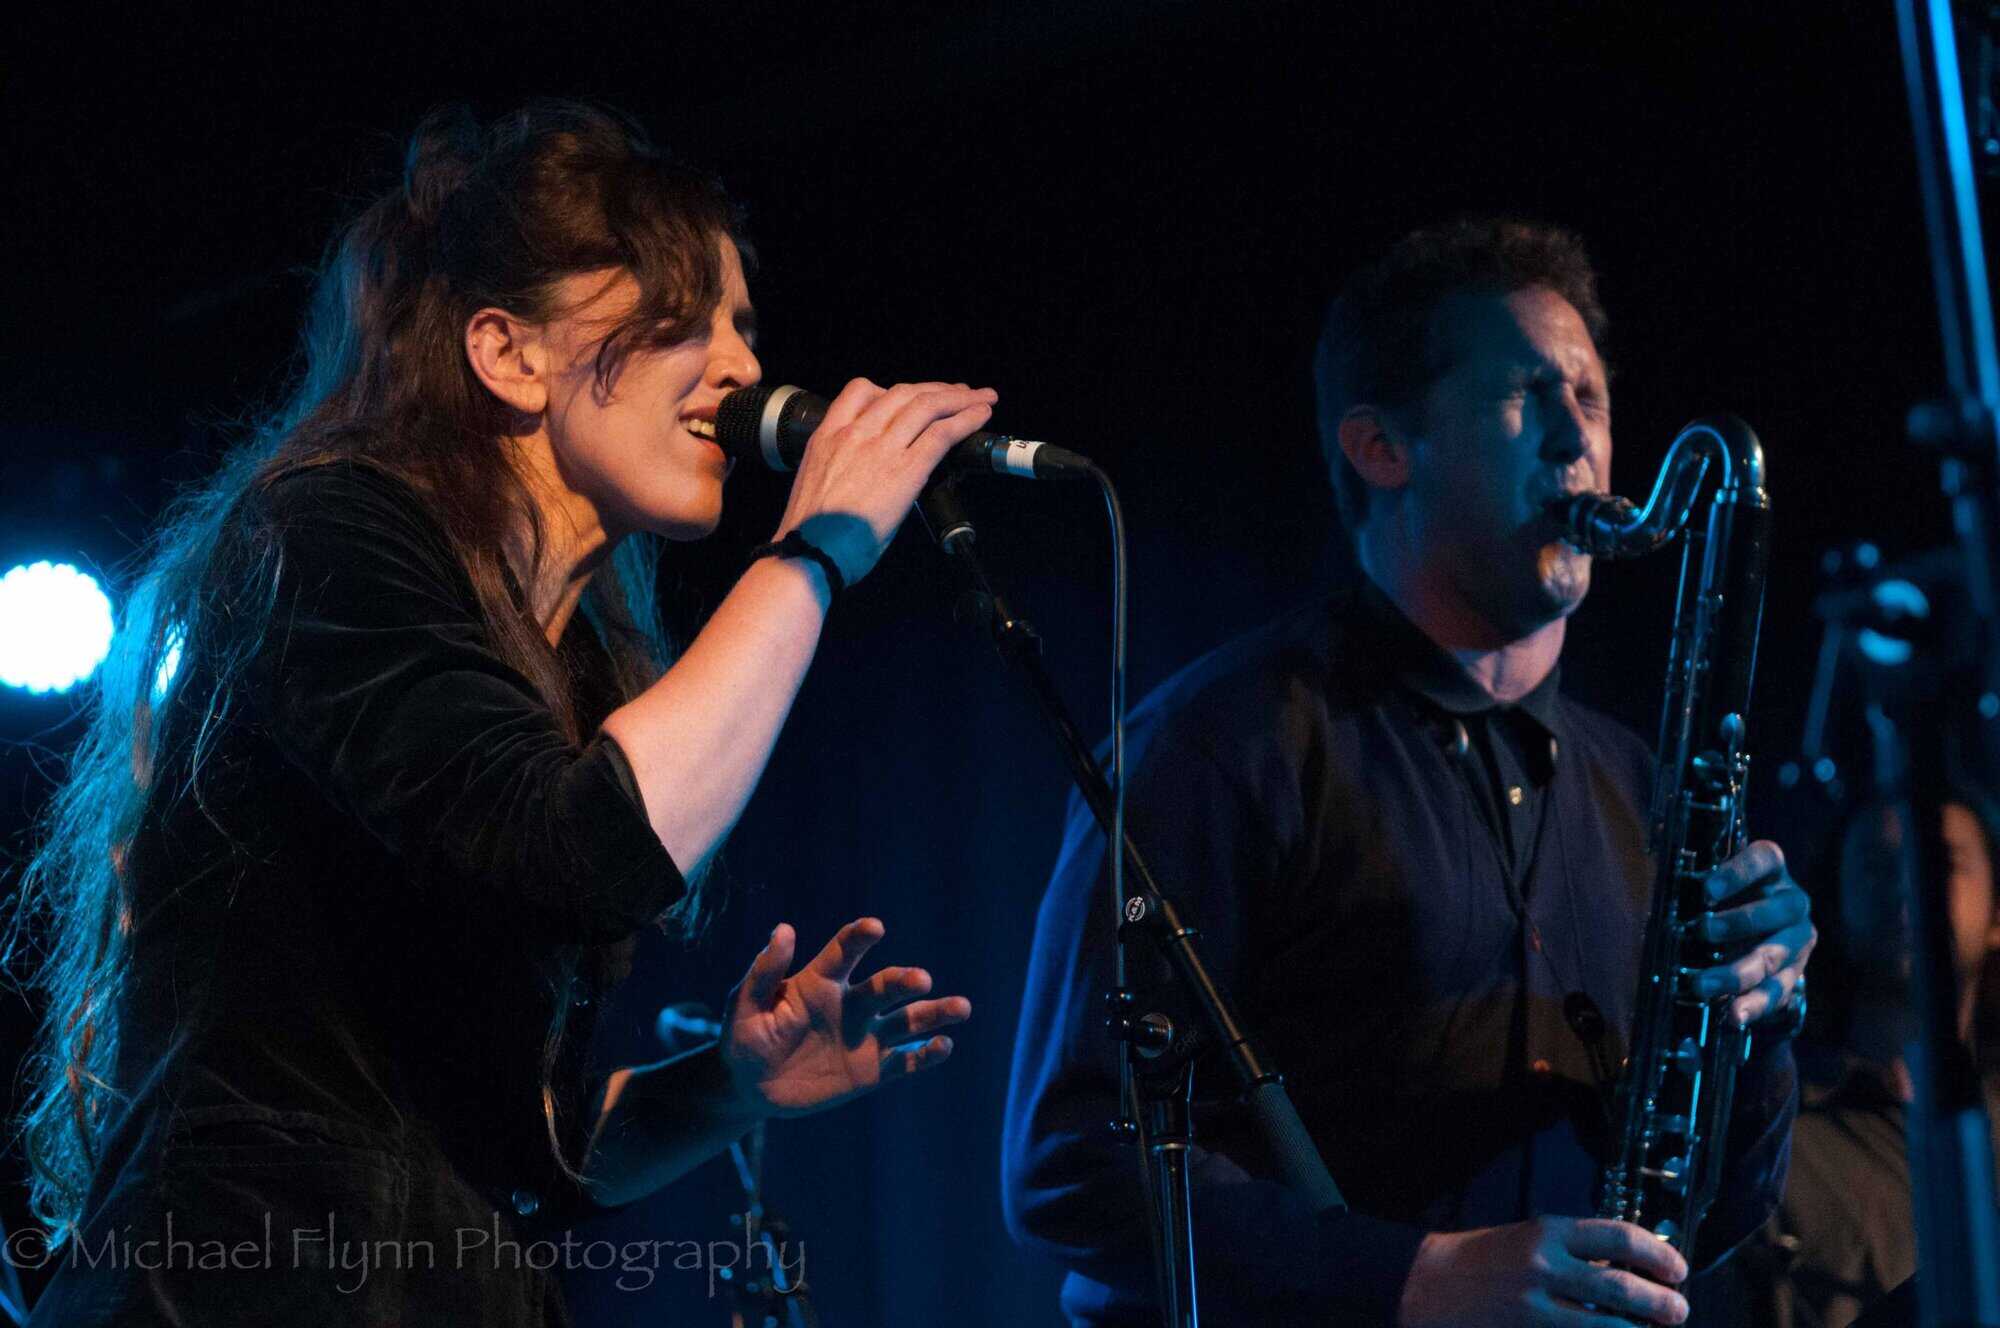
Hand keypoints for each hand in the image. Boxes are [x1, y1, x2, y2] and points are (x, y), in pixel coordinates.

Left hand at [720, 917, 970, 1116]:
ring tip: (961, 1008)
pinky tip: (944, 1046)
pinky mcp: (871, 1070)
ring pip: (908, 1020)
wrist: (749, 1086)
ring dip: (934, 1013)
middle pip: (885, 986)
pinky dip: (926, 1054)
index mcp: (820, 981)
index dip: (859, 937)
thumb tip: (783, 929)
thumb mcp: (744, 1004)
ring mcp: (865, 1036)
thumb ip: (765, 971)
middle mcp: (851, 1003)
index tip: (874, 927)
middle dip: (904, 981)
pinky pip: (905, 1061)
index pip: (845, 952)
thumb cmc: (743, 1038)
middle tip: (920, 980)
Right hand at [773, 378, 997, 586]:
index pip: (861, 391)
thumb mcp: (814, 483)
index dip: (893, 389)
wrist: (809, 552)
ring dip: (959, 398)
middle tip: (958, 392)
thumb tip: (861, 474)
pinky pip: (942, 434)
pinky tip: (981, 416)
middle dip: (936, 389)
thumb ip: (840, 466)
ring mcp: (881, 448)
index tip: (912, 396)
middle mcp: (855, 434)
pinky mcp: (905, 469)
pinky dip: (966, 420)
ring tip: (980, 399)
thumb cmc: (810, 533)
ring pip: (927, 406)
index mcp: (828, 436)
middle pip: (903, 393)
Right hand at [1398, 1216, 1689, 1325]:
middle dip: (1661, 1303)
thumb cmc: (1482, 1261)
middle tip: (1679, 1310)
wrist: (1425, 1285)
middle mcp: (1543, 1265)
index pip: (1618, 1235)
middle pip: (1621, 1285)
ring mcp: (1534, 1306)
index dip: (1658, 1254)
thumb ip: (1575, 1251)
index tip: (1677, 1269)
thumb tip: (1632, 1268)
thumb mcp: (1528, 1239)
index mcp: (1547, 1232)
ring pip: (1606, 1325)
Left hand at [1689, 839, 1816, 1027]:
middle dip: (1738, 922)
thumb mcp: (1710, 884)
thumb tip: (1658, 853)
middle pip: (1777, 910)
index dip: (1738, 871)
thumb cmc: (1723, 899)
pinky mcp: (1795, 974)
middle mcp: (1791, 902)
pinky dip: (1754, 1005)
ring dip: (1738, 973)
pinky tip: (1733, 1016)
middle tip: (1702, 930)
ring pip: (1775, 956)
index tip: (1707, 888)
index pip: (1763, 859)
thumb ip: (1690, 876)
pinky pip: (1778, 992)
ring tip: (1703, 985)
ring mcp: (1797, 940)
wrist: (1757, 936)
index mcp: (1771, 870)